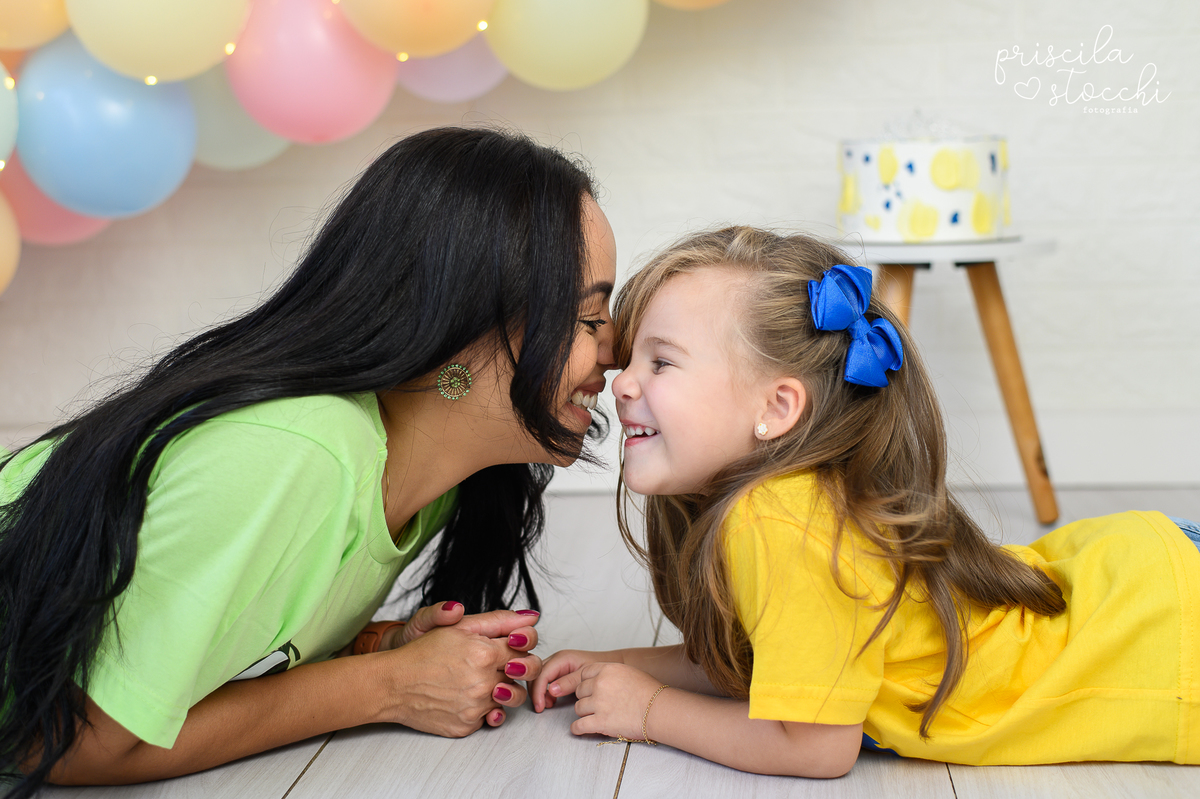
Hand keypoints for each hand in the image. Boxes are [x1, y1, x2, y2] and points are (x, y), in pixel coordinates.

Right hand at [375, 604, 542, 734]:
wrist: (392, 684)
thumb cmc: (421, 653)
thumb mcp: (458, 627)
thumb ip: (498, 620)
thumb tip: (531, 617)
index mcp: (484, 654)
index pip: (524, 648)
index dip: (518, 646)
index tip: (508, 646)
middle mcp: (483, 683)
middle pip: (522, 676)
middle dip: (516, 669)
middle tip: (500, 665)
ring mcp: (475, 708)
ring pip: (509, 699)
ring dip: (502, 690)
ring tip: (484, 682)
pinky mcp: (466, 727)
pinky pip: (489, 718)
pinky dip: (483, 708)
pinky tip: (467, 697)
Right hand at [531, 649, 610, 711]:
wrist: (611, 665)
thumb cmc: (602, 667)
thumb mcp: (586, 676)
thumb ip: (569, 682)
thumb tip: (552, 691)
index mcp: (562, 658)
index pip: (542, 674)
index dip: (538, 691)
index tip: (540, 706)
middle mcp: (556, 659)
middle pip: (536, 674)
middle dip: (536, 692)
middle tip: (541, 707)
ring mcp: (556, 665)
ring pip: (538, 677)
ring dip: (539, 692)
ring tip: (548, 704)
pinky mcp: (558, 672)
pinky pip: (544, 680)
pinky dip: (544, 692)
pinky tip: (551, 701)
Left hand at [567, 663, 665, 741]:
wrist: (659, 710)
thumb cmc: (650, 693)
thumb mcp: (630, 672)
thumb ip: (612, 674)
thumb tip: (601, 679)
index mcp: (607, 670)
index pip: (584, 673)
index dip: (586, 682)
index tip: (589, 689)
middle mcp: (600, 684)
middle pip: (579, 690)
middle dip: (585, 698)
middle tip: (594, 704)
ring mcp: (599, 703)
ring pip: (578, 708)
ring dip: (584, 713)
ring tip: (593, 716)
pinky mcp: (600, 722)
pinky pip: (579, 726)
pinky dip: (577, 729)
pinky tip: (579, 729)